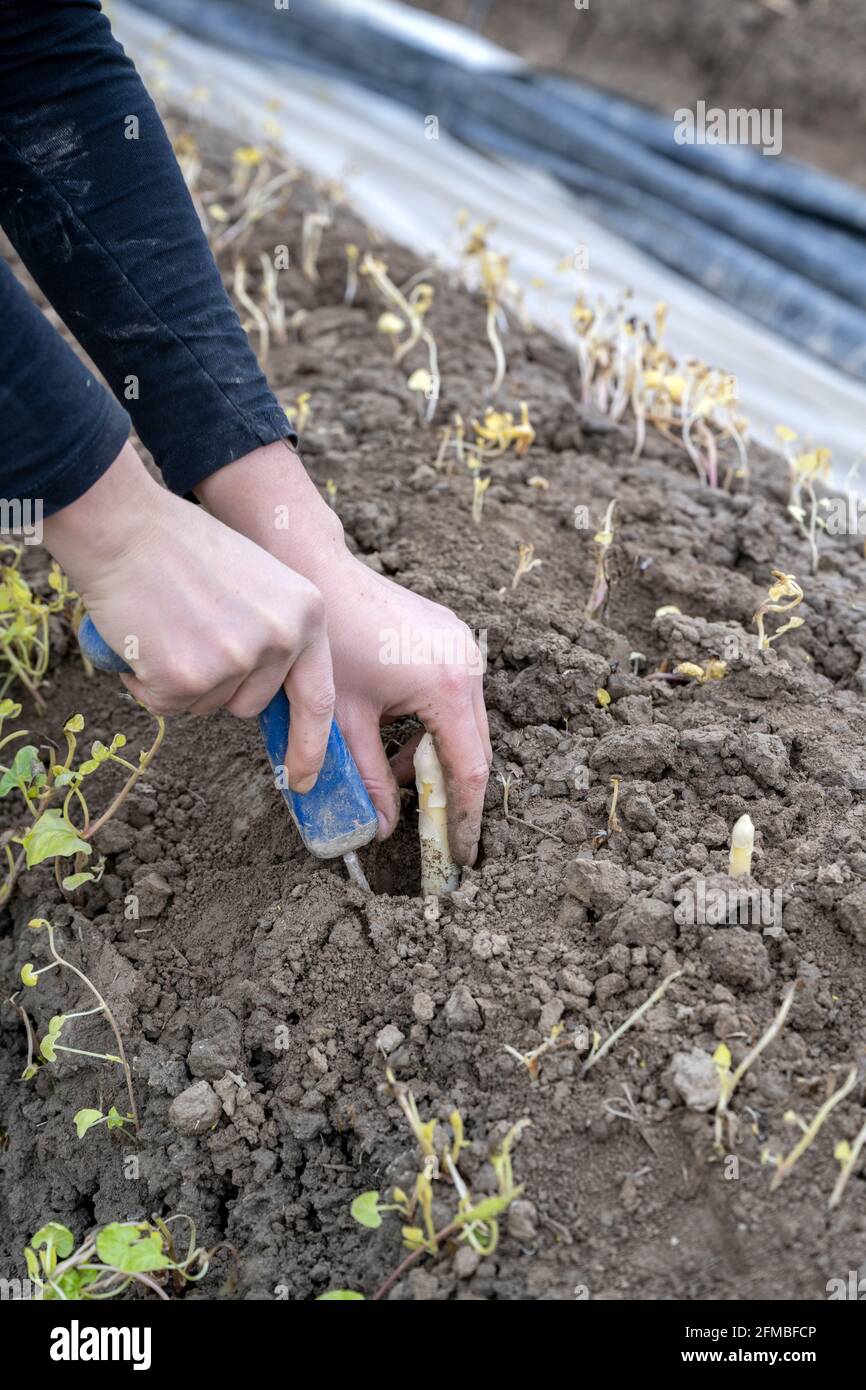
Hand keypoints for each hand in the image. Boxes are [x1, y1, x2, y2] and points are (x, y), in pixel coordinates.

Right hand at [43, 442, 334, 790]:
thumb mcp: (259, 582)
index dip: (310, 745)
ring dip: (179, 682)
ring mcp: (234, 660)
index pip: (318, 697)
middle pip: (250, 705)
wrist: (121, 523)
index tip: (304, 779)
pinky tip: (141, 636)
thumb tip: (274, 692)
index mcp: (307, 612)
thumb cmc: (182, 547)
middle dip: (216, 686)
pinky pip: (163, 705)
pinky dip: (144, 682)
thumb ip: (277, 633)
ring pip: (205, 707)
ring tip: (166, 624)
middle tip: (188, 632)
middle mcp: (281, 639)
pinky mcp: (185, 676)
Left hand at [196, 443, 491, 863]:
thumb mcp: (344, 722)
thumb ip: (368, 779)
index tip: (460, 855)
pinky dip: (432, 725)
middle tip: (435, 831)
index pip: (469, 771)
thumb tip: (380, 829)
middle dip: (452, 790)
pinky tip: (397, 736)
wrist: (319, 574)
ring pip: (464, 724)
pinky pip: (454, 697)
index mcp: (447, 688)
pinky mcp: (450, 638)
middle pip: (475, 748)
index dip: (465, 818)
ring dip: (436, 756)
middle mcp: (467, 665)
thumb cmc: (328, 644)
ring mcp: (463, 647)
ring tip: (397, 776)